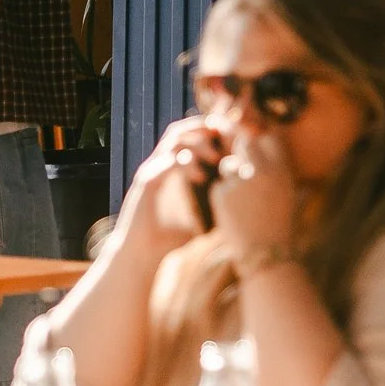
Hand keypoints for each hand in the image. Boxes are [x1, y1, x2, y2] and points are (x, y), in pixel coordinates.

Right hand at [114, 114, 222, 255]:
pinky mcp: (144, 186)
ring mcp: (149, 173)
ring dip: (195, 144)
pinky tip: (201, 177)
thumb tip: (243, 201)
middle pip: (178, 132)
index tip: (230, 134)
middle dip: (202, 128)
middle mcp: (157, 166)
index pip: (187, 137)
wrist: (141, 257)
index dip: (207, 130)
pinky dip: (182, 165)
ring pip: (171, 143)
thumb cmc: (168, 239)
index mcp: (168, 169)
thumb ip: (215, 205)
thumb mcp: (200, 218)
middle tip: (224, 136)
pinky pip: (162, 165)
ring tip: (215, 156)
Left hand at [209, 128, 298, 255]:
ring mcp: (241, 182)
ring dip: (231, 178)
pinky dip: (222, 197)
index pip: (268, 138)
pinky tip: (234, 215)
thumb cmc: (279, 227)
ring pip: (228, 166)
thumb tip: (261, 146)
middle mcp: (263, 172)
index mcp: (283, 171)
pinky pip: (218, 187)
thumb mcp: (287, 194)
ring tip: (243, 203)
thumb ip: (276, 170)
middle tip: (242, 169)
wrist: (266, 257)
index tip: (257, 153)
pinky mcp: (222, 194)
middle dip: (241, 153)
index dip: (261, 144)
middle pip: (245, 143)